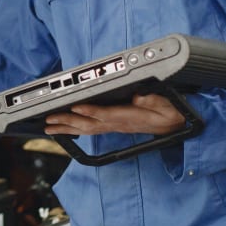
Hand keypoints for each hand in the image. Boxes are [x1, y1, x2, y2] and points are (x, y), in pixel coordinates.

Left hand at [44, 93, 185, 136]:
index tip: (75, 106)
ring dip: (67, 128)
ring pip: (88, 129)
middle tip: (49, 120)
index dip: (90, 111)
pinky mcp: (115, 126)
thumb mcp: (167, 105)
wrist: (176, 125)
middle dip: (68, 122)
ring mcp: (116, 127)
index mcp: (130, 117)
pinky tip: (66, 129)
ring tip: (50, 127)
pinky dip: (76, 129)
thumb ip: (153, 100)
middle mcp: (119, 124)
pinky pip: (92, 129)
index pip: (106, 114)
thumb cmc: (170, 113)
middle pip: (90, 124)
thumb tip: (140, 96)